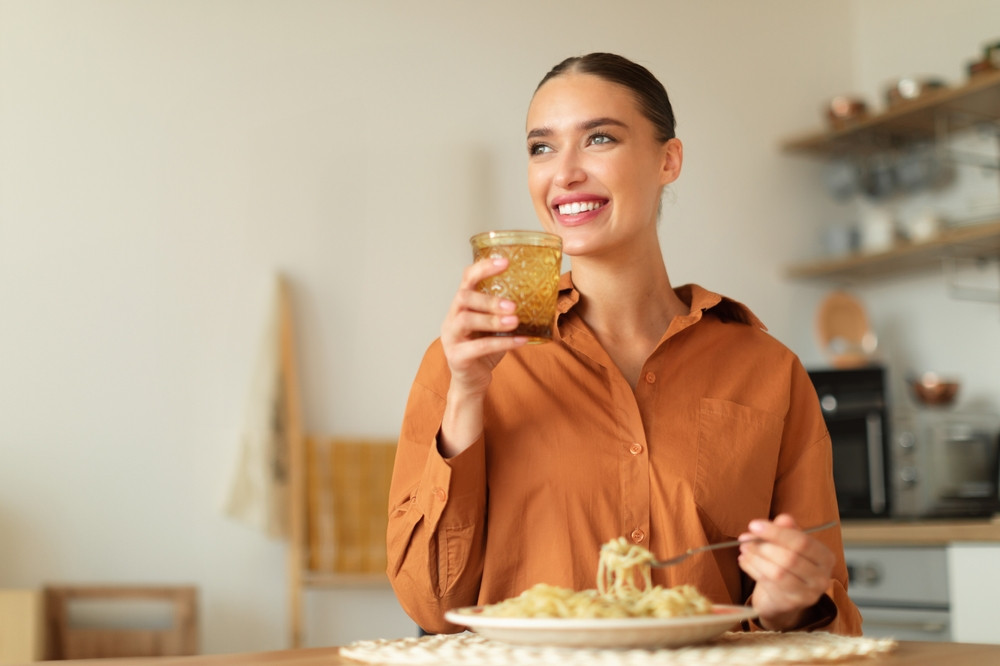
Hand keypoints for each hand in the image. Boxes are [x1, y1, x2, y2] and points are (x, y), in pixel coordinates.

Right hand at [438, 256, 526, 456]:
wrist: (472, 382)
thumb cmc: (485, 349)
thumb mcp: (495, 326)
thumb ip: (508, 311)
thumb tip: (545, 295)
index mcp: (461, 305)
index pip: (466, 279)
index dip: (483, 268)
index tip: (505, 261)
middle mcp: (452, 317)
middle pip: (463, 298)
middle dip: (489, 299)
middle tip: (513, 305)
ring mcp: (451, 337)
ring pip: (466, 320)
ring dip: (492, 319)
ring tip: (515, 321)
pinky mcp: (457, 356)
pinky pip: (478, 347)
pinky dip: (502, 343)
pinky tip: (521, 340)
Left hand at [737, 513, 834, 630]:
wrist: (783, 598)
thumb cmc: (787, 565)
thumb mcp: (788, 544)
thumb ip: (787, 529)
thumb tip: (783, 519)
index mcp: (825, 557)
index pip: (802, 542)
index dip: (776, 532)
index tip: (753, 524)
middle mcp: (821, 578)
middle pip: (790, 558)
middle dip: (763, 546)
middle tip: (745, 538)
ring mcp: (807, 594)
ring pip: (777, 572)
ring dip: (755, 558)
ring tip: (743, 549)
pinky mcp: (790, 604)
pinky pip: (768, 584)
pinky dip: (752, 569)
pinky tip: (744, 560)